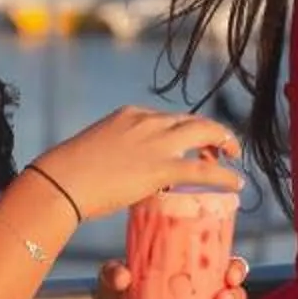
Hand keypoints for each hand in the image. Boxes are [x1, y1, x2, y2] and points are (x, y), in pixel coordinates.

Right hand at [30, 106, 243, 220]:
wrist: (61, 181)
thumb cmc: (69, 173)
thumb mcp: (97, 150)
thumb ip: (117, 154)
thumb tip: (122, 172)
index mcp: (132, 114)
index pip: (169, 118)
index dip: (185, 132)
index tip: (191, 146)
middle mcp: (148, 121)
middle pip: (193, 120)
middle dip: (212, 132)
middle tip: (221, 148)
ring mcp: (156, 142)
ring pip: (205, 133)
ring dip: (224, 143)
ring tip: (233, 157)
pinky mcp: (161, 168)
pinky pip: (204, 170)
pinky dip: (224, 175)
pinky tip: (236, 183)